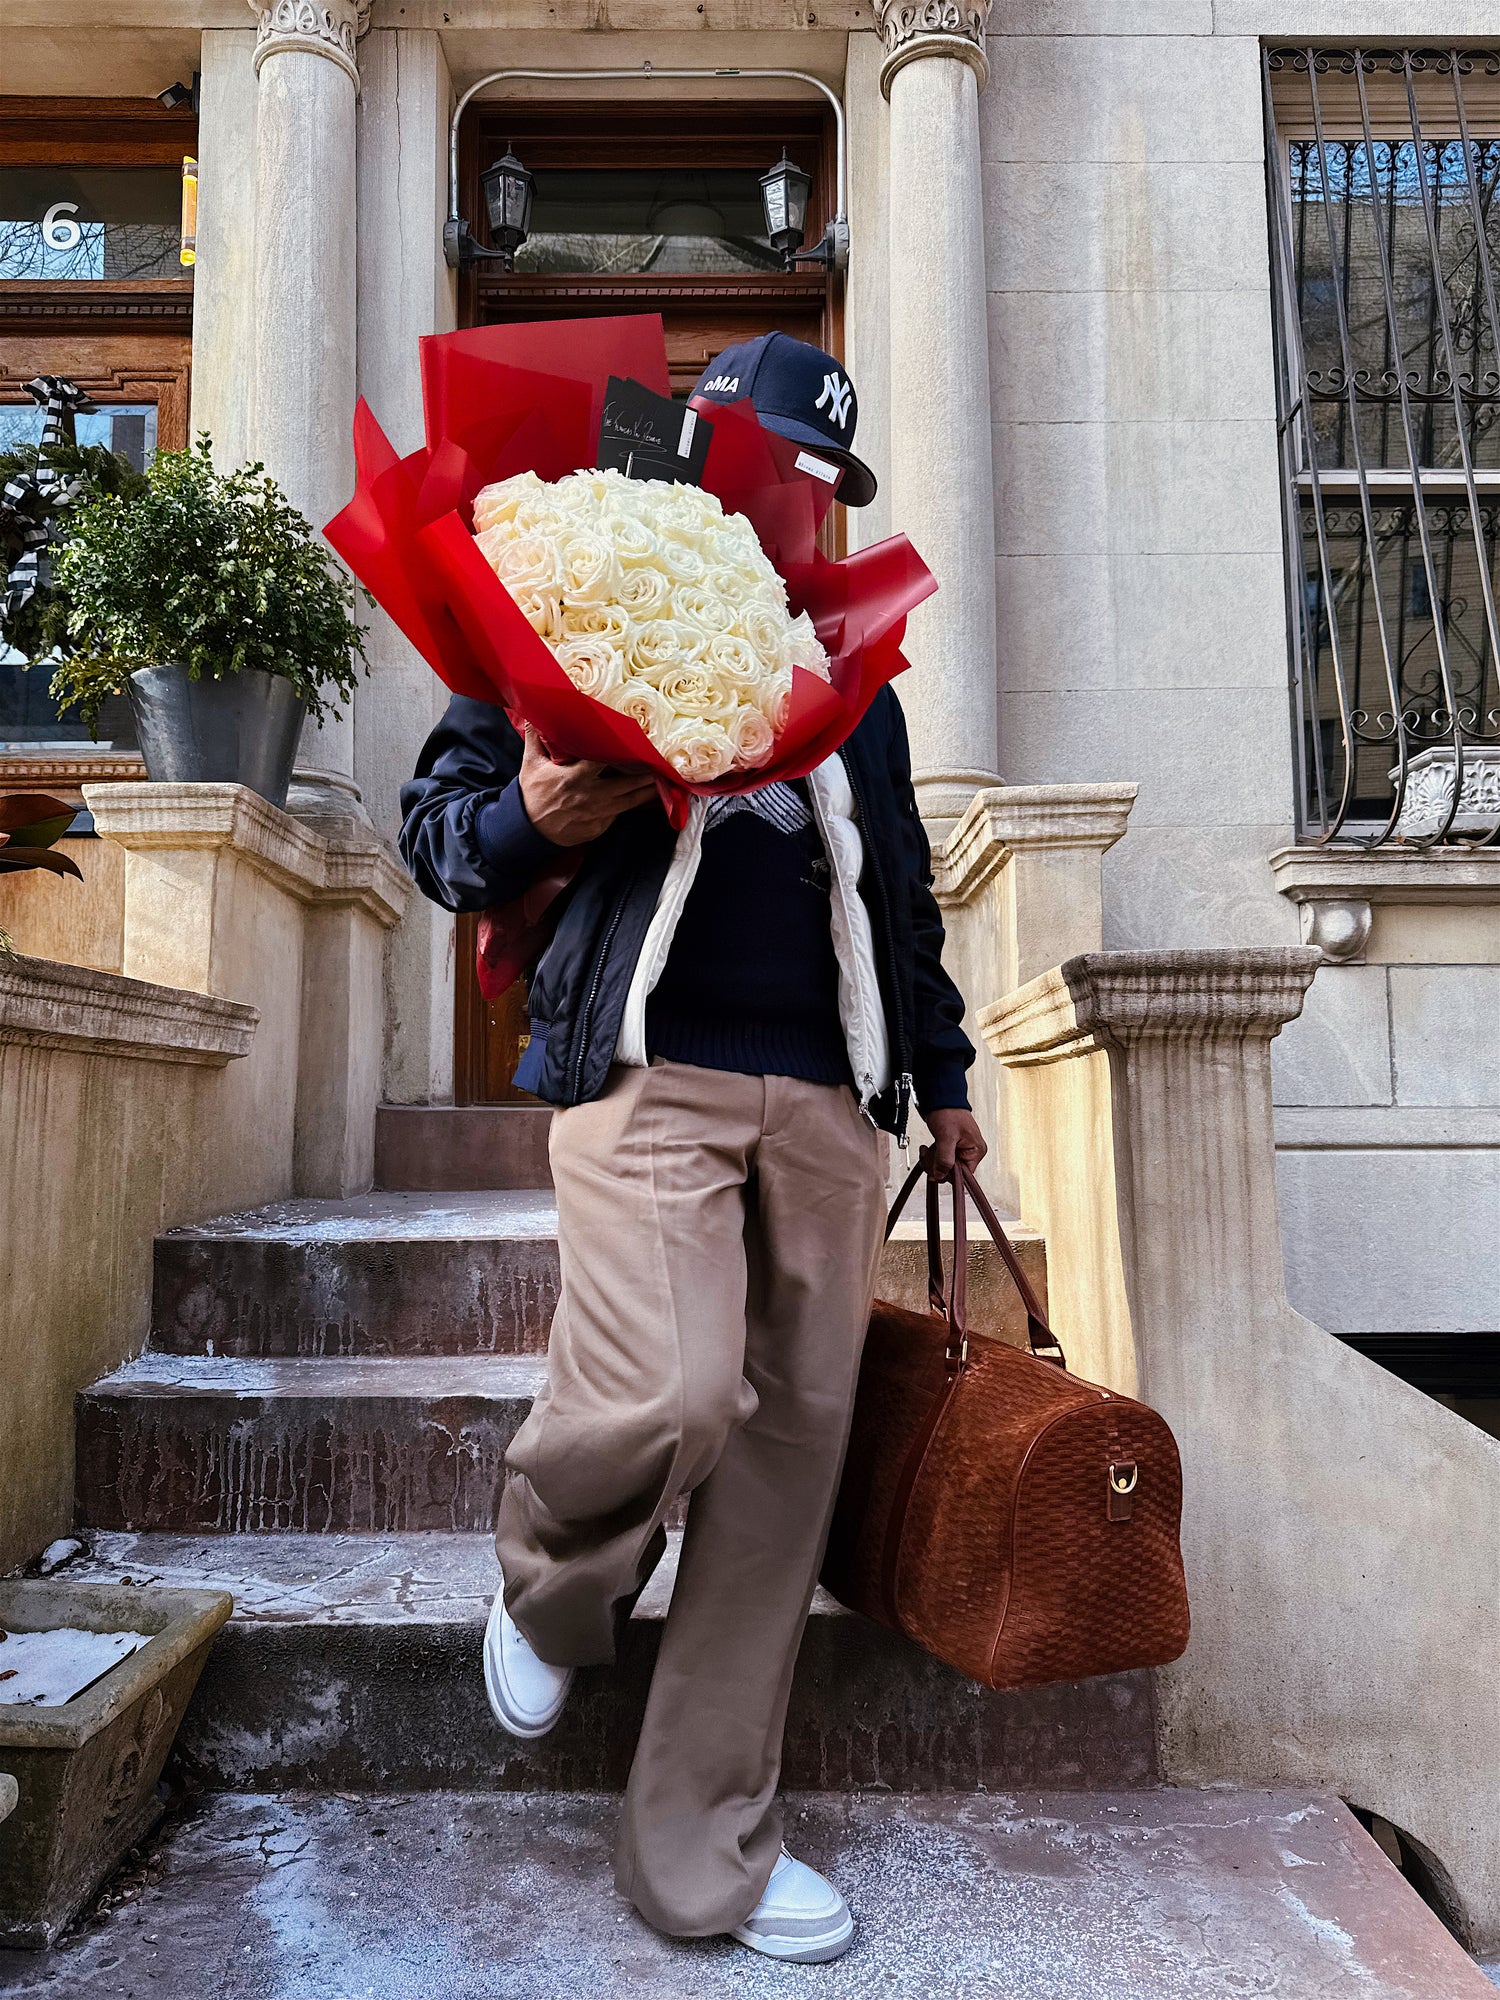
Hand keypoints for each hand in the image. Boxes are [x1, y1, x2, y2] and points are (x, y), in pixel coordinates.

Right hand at [518, 726, 660, 846]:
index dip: (623, 754)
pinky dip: (634, 804)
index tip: (638, 745)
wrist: (530, 831)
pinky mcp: (600, 827)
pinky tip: (647, 796)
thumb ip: (535, 737)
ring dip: (648, 790)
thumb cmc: (532, 795)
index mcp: (575, 778)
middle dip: (647, 773)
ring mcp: (598, 814)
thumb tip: (532, 712)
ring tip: (665, 779)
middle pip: (627, 783)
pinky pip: (621, 813)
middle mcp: (590, 796)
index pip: (604, 763)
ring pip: (630, 800)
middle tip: (663, 762)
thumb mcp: (531, 764)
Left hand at [923, 1108, 986, 1181]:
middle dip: (936, 1165)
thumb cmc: (948, 1112)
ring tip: (926, 1150)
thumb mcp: (946, 1136)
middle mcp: (971, 1152)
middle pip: (953, 1172)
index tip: (934, 1169)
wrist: (940, 1098)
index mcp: (976, 1151)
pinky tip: (927, 1149)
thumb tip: (940, 1175)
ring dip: (932, 1160)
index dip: (947, 1174)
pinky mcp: (952, 1147)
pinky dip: (932, 1156)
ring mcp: (961, 1150)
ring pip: (944, 1166)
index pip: (963, 1175)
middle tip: (927, 1155)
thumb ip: (944, 1158)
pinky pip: (941, 1159)